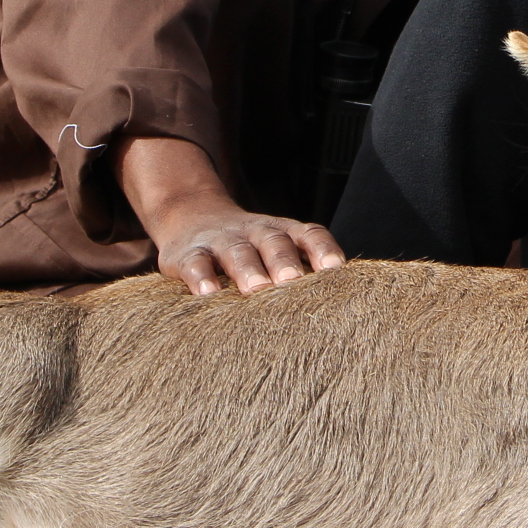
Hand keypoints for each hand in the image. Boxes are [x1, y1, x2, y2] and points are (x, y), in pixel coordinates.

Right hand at [155, 206, 345, 295]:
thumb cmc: (248, 248)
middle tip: (294, 282)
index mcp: (282, 233)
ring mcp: (221, 242)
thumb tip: (341, 311)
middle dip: (285, 261)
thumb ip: (301, 270)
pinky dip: (201, 277)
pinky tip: (207, 294)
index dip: (323, 249)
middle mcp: (255, 233)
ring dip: (248, 269)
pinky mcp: (186, 255)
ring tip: (256, 289)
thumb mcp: (273, 250)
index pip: (308, 234)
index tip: (336, 268)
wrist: (189, 216)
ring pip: (237, 252)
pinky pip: (195, 263)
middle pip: (274, 242)